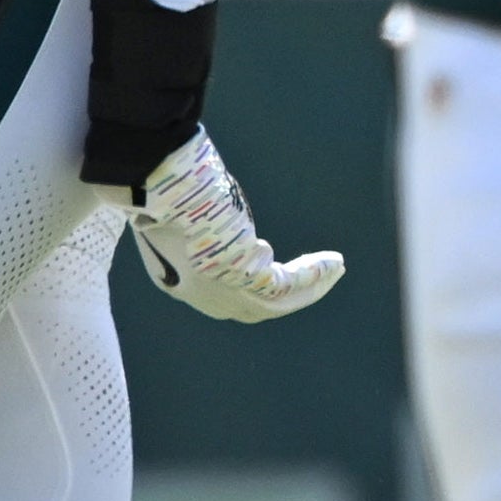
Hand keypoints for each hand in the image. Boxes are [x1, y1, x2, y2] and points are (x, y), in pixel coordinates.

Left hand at [120, 130, 343, 321]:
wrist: (167, 196)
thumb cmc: (164, 192)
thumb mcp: (173, 208)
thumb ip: (188, 215)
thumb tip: (202, 204)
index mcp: (177, 284)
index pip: (221, 295)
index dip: (248, 283)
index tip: (269, 255)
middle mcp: (204, 298)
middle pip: (255, 308)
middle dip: (289, 294)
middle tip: (314, 276)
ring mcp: (226, 295)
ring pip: (278, 302)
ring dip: (311, 287)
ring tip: (335, 269)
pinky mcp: (248, 283)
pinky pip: (289, 285)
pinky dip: (314, 274)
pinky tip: (333, 262)